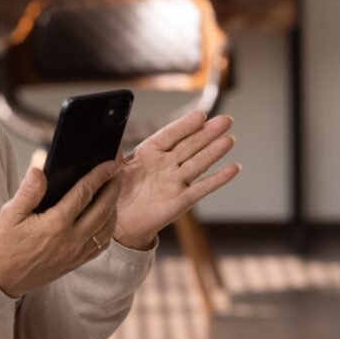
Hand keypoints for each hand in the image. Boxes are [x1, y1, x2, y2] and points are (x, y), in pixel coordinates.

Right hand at [0, 160, 122, 297]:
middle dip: (114, 188)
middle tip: (119, 171)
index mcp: (55, 225)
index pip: (84, 193)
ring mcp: (76, 254)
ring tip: (113, 191)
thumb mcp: (9, 214)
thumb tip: (39, 171)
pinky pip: (101, 244)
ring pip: (106, 228)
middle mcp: (71, 240)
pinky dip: (109, 228)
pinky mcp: (76, 263)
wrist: (1, 278)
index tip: (111, 162)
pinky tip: (106, 217)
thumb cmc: (3, 243)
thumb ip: (28, 192)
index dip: (99, 175)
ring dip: (114, 207)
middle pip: (103, 209)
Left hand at [113, 112, 239, 249]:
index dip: (184, 126)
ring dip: (214, 152)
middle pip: (190, 145)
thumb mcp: (111, 170)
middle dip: (207, 132)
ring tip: (229, 139)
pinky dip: (218, 179)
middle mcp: (166, 164)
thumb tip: (106, 137)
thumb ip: (113, 155)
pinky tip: (233, 168)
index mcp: (148, 153)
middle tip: (226, 120)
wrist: (120, 222)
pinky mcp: (182, 200)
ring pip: (198, 163)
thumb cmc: (116, 191)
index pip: (169, 135)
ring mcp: (175, 181)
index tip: (200, 115)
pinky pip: (202, 188)